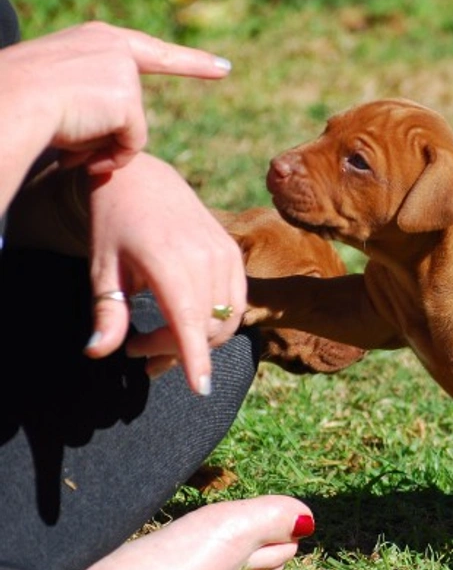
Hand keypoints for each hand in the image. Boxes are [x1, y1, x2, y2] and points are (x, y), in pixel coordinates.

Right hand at [0, 21, 229, 209]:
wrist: (6, 101)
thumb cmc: (19, 102)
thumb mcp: (58, 93)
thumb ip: (93, 103)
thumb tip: (115, 144)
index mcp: (96, 40)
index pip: (149, 51)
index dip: (189, 61)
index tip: (223, 67)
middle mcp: (115, 48)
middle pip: (139, 99)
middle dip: (181, 80)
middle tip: (223, 69)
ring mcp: (124, 72)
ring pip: (129, 128)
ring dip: (102, 147)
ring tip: (69, 145)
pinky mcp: (127, 100)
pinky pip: (132, 144)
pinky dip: (110, 157)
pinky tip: (81, 156)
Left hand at [82, 154, 246, 395]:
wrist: (143, 180)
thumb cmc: (115, 225)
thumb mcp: (102, 269)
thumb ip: (106, 313)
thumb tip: (98, 353)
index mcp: (167, 260)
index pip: (189, 319)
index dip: (196, 357)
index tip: (201, 389)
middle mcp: (204, 257)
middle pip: (206, 326)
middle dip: (177, 351)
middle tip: (139, 352)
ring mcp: (224, 253)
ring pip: (225, 318)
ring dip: (199, 341)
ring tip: (160, 342)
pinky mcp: (233, 253)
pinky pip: (235, 302)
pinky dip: (216, 322)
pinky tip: (187, 322)